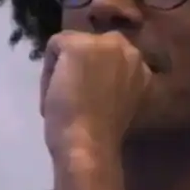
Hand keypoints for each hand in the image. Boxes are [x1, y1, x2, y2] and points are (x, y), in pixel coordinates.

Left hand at [40, 31, 151, 161]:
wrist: (89, 146)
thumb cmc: (103, 135)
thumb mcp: (121, 102)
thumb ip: (114, 82)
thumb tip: (92, 75)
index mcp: (142, 65)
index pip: (109, 57)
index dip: (94, 76)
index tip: (88, 97)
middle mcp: (128, 48)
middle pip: (91, 46)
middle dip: (81, 67)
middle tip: (73, 96)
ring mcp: (104, 44)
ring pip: (72, 45)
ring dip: (64, 69)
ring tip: (63, 99)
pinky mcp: (78, 45)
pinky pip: (53, 47)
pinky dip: (47, 72)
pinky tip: (52, 96)